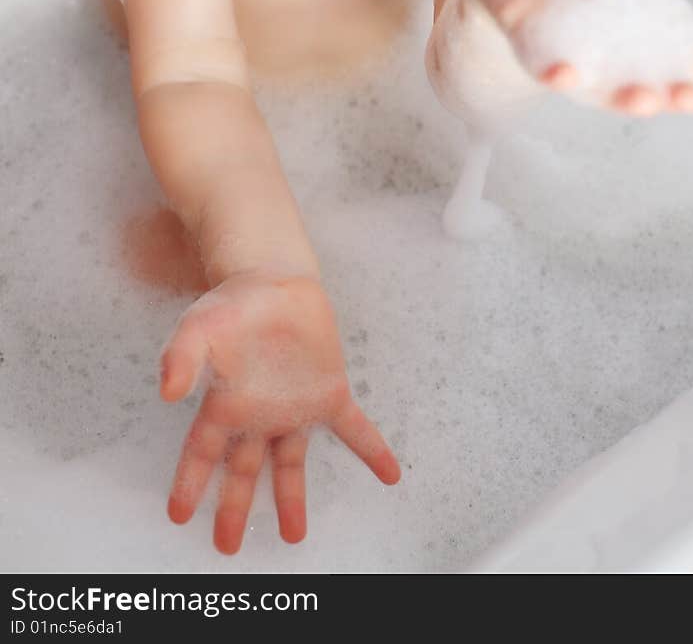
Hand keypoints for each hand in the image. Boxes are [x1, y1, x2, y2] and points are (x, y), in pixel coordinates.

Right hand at [159, 271, 399, 553]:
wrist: (275, 281)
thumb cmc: (231, 306)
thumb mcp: (199, 326)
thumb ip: (182, 356)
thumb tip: (168, 392)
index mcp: (224, 404)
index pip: (202, 453)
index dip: (189, 484)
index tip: (178, 514)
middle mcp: (258, 415)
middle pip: (243, 471)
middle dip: (234, 508)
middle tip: (226, 546)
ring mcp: (294, 407)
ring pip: (290, 463)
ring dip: (292, 499)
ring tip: (293, 536)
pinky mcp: (329, 392)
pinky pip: (353, 428)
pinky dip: (371, 451)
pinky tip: (389, 474)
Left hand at [473, 0, 692, 114]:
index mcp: (640, 50)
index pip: (681, 65)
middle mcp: (605, 67)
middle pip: (636, 94)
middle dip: (658, 100)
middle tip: (679, 99)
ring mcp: (564, 59)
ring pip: (587, 89)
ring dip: (602, 95)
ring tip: (621, 94)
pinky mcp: (524, 44)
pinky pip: (535, 61)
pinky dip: (549, 68)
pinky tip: (558, 66)